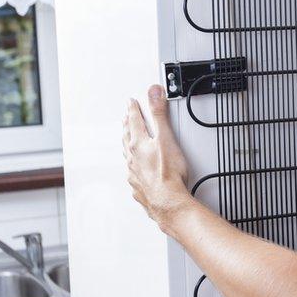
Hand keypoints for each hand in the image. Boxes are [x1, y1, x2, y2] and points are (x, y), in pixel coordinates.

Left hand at [122, 85, 191, 232]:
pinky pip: (133, 173)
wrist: (168, 203)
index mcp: (139, 144)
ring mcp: (134, 174)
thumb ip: (159, 113)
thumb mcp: (166, 138)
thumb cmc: (169, 175)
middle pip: (128, 137)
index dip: (133, 109)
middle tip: (126, 117)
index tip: (131, 102)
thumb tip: (153, 92)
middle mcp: (133, 159)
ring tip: (128, 139)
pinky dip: (133, 167)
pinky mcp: (139, 187)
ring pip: (128, 155)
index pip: (134, 121)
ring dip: (128, 145)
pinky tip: (136, 169)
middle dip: (128, 125)